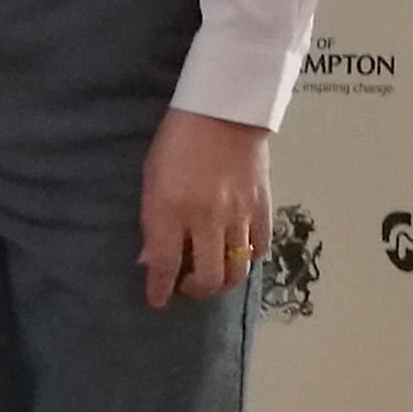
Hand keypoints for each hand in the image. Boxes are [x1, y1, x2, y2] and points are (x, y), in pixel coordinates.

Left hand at [138, 109, 270, 307]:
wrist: (223, 110)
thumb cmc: (177, 140)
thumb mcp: (151, 177)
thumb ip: (151, 221)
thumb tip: (149, 258)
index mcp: (171, 209)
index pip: (165, 264)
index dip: (160, 289)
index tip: (157, 301)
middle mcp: (206, 219)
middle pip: (208, 277)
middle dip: (195, 290)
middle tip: (187, 286)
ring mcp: (238, 216)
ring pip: (237, 270)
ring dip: (223, 280)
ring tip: (213, 274)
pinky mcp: (263, 208)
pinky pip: (260, 247)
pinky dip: (249, 257)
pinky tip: (240, 254)